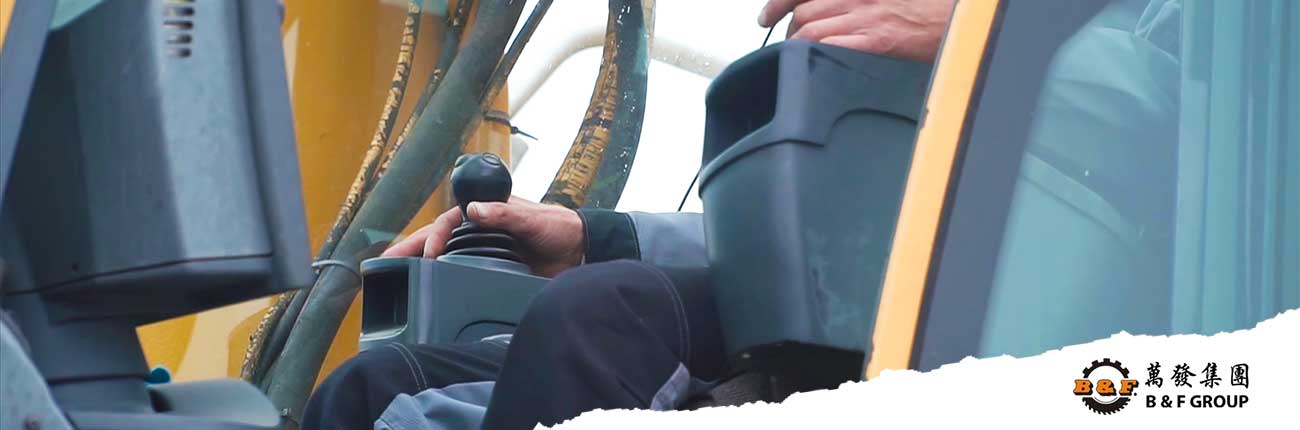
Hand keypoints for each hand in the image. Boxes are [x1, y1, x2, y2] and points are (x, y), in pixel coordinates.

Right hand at [382, 197, 584, 276]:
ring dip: (418, 267)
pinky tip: (426, 294)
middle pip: (435, 240)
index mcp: (482, 213)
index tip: (430, 255)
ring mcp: (480, 252)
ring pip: (442, 259)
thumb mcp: (531, 218)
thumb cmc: (556, 226)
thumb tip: (474, 211)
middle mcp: (477, 231)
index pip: (446, 223)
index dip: (434, 239)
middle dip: (408, 251)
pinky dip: (440, 283)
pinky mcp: (488, 272)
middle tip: (381, 265)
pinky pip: (459, 277)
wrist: (578, 250)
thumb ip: (504, 214)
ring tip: (393, 280)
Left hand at [758, 0, 953, 62]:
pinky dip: (813, 57)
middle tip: (787, 46)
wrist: (963, 18)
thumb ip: (855, 4)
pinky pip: (829, 47)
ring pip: (809, 31)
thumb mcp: (886, 1)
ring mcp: (865, 17)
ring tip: (799, 60)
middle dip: (787, 32)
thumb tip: (834, 14)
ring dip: (797, 48)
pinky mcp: (876, 41)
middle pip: (802, 12)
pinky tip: (813, 66)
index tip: (765, 15)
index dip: (778, 2)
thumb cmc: (927, 9)